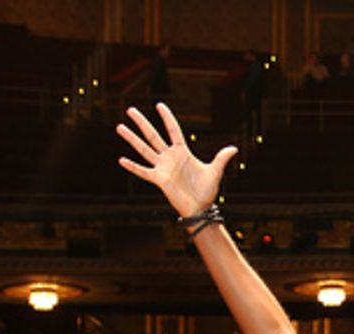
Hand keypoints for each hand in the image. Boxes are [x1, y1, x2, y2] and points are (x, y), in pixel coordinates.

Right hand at [116, 103, 237, 219]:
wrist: (200, 208)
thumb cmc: (207, 191)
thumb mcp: (215, 171)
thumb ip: (221, 158)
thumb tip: (234, 148)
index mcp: (182, 152)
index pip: (173, 130)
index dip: (167, 118)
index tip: (159, 105)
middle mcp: (170, 157)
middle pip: (153, 135)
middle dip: (142, 122)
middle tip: (130, 110)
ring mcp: (162, 167)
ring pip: (144, 149)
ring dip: (132, 139)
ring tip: (119, 127)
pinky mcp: (159, 180)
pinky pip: (143, 171)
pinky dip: (133, 167)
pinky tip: (121, 160)